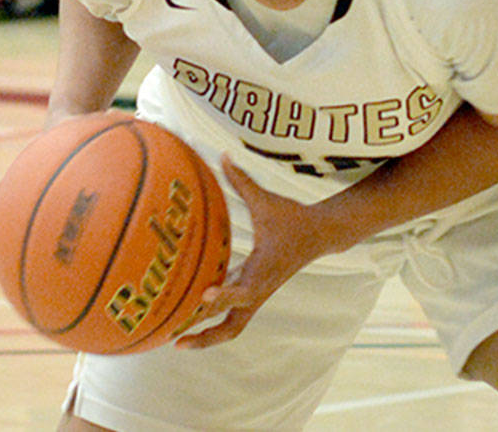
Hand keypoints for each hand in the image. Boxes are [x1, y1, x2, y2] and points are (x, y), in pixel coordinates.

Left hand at [175, 157, 333, 348]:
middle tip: (177, 340)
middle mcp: (259, 289)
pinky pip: (233, 313)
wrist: (321, 233)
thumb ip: (242, 181)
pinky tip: (190, 315)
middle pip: (233, 326)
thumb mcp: (267, 200)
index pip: (242, 291)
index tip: (203, 294)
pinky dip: (214, 318)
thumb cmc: (292, 217)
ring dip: (209, 336)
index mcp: (263, 271)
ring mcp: (257, 294)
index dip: (222, 295)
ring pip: (233, 326)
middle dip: (206, 337)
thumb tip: (223, 156)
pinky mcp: (255, 291)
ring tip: (179, 340)